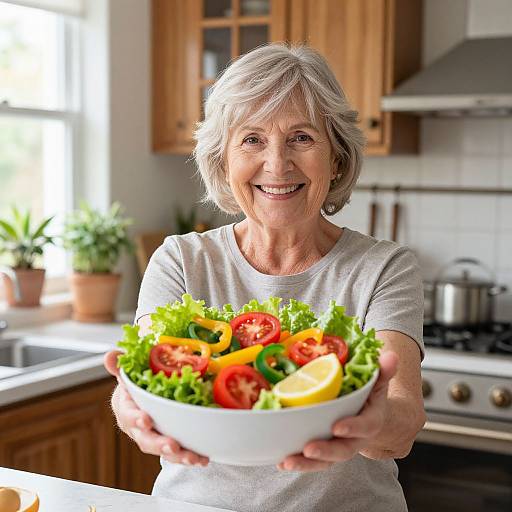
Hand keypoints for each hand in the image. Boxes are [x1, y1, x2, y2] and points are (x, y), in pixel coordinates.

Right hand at [104, 350, 208, 466]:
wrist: (141, 400)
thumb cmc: (135, 386)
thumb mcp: (128, 374)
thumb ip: (121, 365)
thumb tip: (110, 356)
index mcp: (126, 411)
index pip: (128, 416)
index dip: (136, 419)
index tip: (146, 419)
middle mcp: (137, 429)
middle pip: (146, 440)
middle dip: (159, 444)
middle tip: (172, 446)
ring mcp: (152, 438)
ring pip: (163, 451)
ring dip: (178, 456)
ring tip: (194, 457)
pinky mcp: (167, 445)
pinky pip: (176, 454)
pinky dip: (189, 456)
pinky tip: (202, 458)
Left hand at [276, 351, 398, 471]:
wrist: (370, 416)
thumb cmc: (371, 396)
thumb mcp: (378, 382)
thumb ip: (383, 371)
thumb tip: (391, 356)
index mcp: (370, 421)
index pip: (365, 426)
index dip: (352, 427)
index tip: (337, 426)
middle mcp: (355, 439)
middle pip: (343, 450)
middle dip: (325, 451)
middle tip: (308, 449)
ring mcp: (339, 448)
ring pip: (325, 461)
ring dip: (306, 464)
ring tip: (287, 461)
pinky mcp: (325, 453)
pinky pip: (312, 461)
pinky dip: (297, 462)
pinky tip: (279, 461)